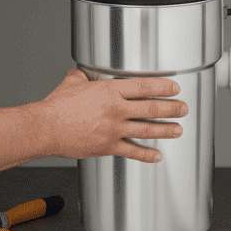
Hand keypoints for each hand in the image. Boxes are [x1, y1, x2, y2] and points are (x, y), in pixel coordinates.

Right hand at [40, 68, 187, 162]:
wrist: (47, 127)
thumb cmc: (57, 106)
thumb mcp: (72, 81)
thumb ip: (83, 77)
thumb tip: (83, 75)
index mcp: (109, 91)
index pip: (143, 87)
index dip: (162, 87)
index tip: (174, 88)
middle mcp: (115, 110)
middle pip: (150, 109)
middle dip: (171, 108)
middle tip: (183, 108)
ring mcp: (113, 130)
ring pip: (146, 130)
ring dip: (165, 130)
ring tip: (178, 130)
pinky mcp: (108, 147)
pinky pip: (132, 151)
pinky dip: (146, 155)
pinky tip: (156, 156)